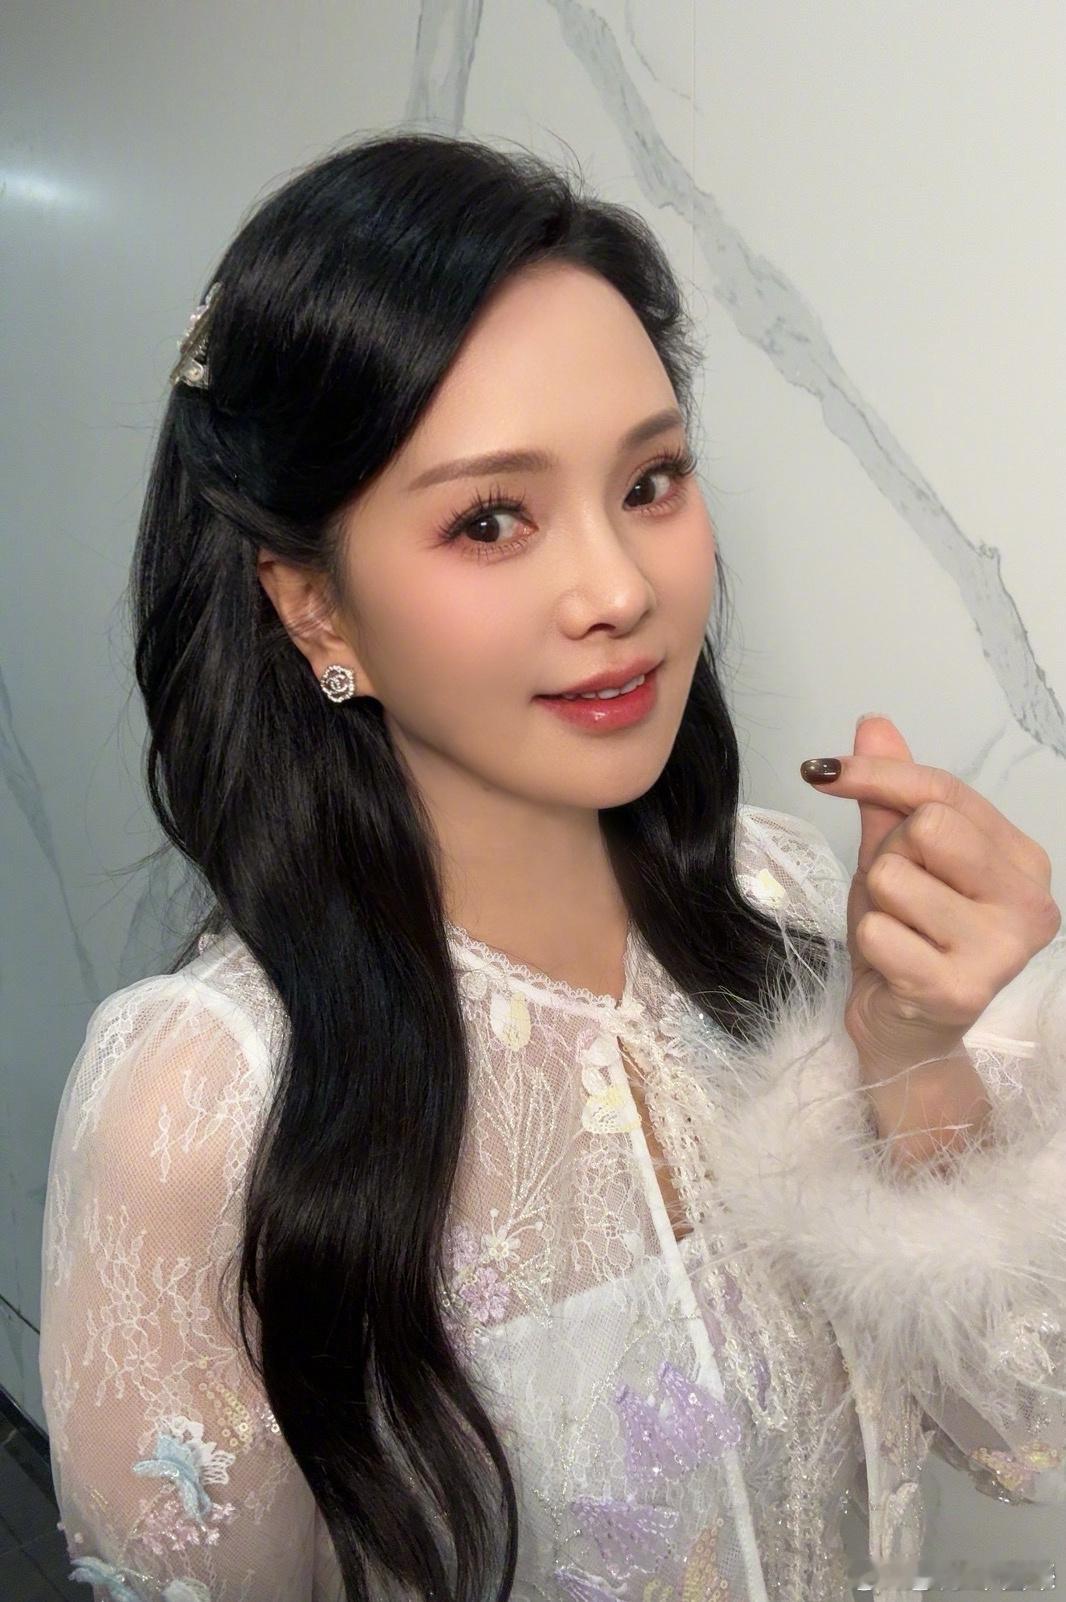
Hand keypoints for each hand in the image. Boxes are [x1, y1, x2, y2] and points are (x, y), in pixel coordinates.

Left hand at [801, 716, 1060, 1097]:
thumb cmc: (909, 938)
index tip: (823, 771)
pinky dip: (870, 942)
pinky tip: (894, 965)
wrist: (903, 1029)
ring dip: (878, 903)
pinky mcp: (961, 989)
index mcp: (1022, 859)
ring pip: (896, 877)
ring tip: (899, 932)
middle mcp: (1029, 901)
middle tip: (897, 896)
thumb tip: (874, 723)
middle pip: (928, 826)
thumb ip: (892, 792)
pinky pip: (880, 930)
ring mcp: (1001, 949)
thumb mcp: (896, 855)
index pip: (944, 790)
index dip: (877, 775)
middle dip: (891, 855)